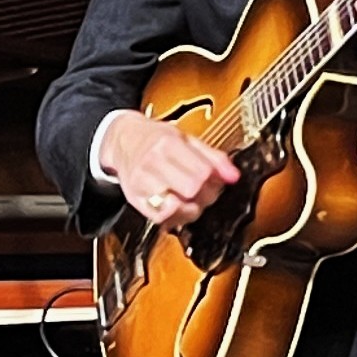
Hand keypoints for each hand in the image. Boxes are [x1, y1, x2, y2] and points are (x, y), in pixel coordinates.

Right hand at [95, 109, 237, 232]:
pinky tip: (179, 206)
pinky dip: (176, 216)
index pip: (203, 172)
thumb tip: (234, 175)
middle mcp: (153, 162)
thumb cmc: (155, 139)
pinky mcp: (136, 200)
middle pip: (192, 190)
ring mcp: (142, 182)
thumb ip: (214, 157)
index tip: (216, 179)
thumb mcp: (187, 139)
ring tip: (192, 198)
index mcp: (168, 143)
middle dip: (205, 193)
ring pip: (178, 207)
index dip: (216, 180)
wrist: (123, 141)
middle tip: (205, 189)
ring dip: (192, 207)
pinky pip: (162, 218)